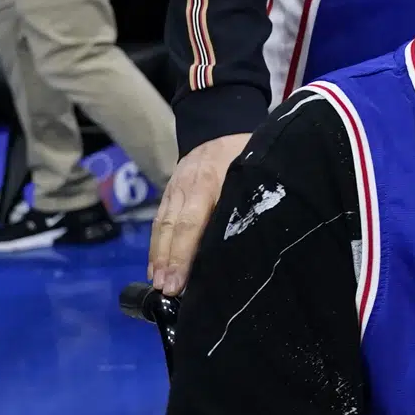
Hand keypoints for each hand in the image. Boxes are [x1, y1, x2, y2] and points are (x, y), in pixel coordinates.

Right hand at [149, 133, 250, 293]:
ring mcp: (175, 188)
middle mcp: (188, 186)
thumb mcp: (255, 172)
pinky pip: (160, 219)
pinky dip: (156, 244)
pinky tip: (155, 266)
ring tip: (157, 283)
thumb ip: (249, 200)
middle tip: (166, 290)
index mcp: (212, 181)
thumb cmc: (247, 152)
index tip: (179, 282)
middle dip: (168, 261)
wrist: (219, 124)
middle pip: (174, 227)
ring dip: (158, 256)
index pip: (193, 223)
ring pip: (163, 224)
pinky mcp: (169, 192)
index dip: (183, 254)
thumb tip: (259, 239)